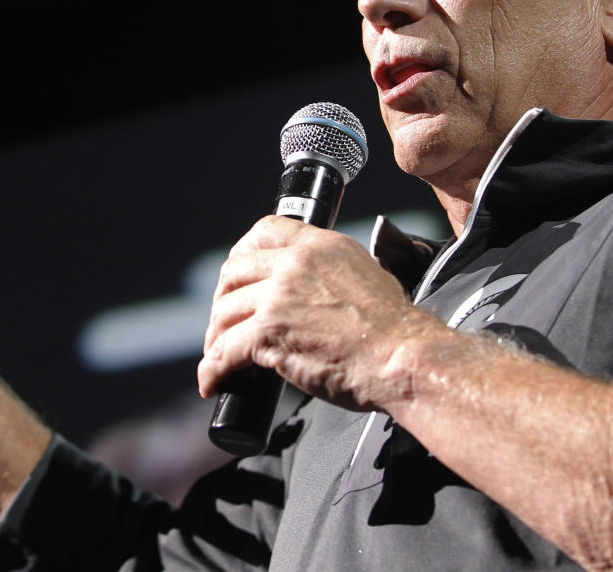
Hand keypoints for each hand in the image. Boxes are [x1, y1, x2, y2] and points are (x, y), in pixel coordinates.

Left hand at [199, 215, 432, 410]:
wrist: (401, 358)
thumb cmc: (393, 330)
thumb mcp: (366, 274)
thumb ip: (334, 270)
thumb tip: (314, 286)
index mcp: (320, 246)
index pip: (265, 230)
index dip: (242, 251)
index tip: (237, 274)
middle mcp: (294, 265)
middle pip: (235, 270)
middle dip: (223, 297)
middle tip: (225, 319)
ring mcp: (278, 298)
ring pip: (225, 311)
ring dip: (215, 335)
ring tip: (217, 354)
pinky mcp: (268, 334)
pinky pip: (224, 351)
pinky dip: (212, 369)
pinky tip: (211, 382)